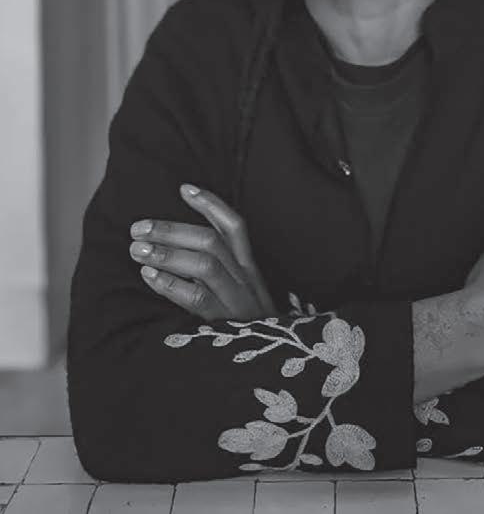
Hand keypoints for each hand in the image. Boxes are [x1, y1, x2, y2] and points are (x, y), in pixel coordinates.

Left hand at [129, 183, 275, 320]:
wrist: (272, 369)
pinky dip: (170, 283)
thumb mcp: (237, 296)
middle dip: (172, 229)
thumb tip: (175, 247)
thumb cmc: (243, 329)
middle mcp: (247, 280)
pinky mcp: (226, 325)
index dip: (210, 204)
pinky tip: (149, 275)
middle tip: (138, 228)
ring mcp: (238, 302)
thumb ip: (217, 273)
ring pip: (206, 264)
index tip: (183, 188)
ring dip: (168, 252)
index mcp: (249, 269)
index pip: (235, 226)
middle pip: (212, 241)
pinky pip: (198, 298)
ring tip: (137, 249)